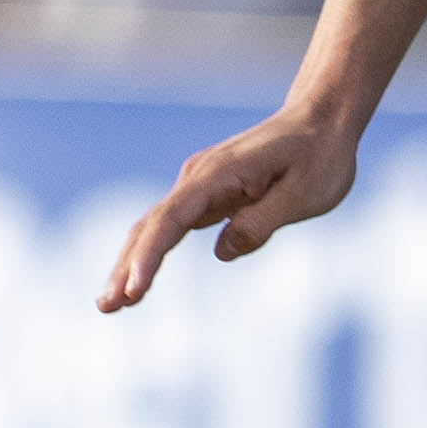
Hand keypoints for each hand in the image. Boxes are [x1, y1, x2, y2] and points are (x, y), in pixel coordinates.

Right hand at [102, 105, 359, 309]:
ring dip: (129, 264)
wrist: (321, 120)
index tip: (135, 288)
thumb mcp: (304, 194)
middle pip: (151, 225)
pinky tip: (136, 284)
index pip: (173, 218)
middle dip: (125, 266)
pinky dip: (149, 255)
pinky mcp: (207, 196)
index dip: (151, 255)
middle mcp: (199, 176)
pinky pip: (170, 228)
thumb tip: (221, 252)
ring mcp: (199, 185)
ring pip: (154, 227)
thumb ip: (261, 222)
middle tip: (105, 306)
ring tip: (109, 305)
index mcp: (219, 173)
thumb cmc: (319, 156)